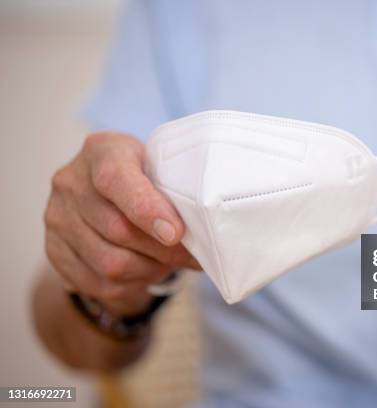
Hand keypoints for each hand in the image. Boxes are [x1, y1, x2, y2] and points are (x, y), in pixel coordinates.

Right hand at [44, 132, 199, 315]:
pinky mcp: (55, 251)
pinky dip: (132, 285)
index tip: (176, 233)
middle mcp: (71, 183)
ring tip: (169, 262)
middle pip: (118, 229)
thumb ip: (177, 188)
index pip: (116, 180)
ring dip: (150, 270)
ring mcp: (57, 218)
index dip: (147, 209)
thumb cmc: (145, 177)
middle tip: (192, 256)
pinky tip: (148, 271)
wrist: (105, 191)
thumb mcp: (160, 167)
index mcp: (101, 151)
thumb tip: (207, 229)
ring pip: (110, 263)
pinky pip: (99, 284)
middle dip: (163, 250)